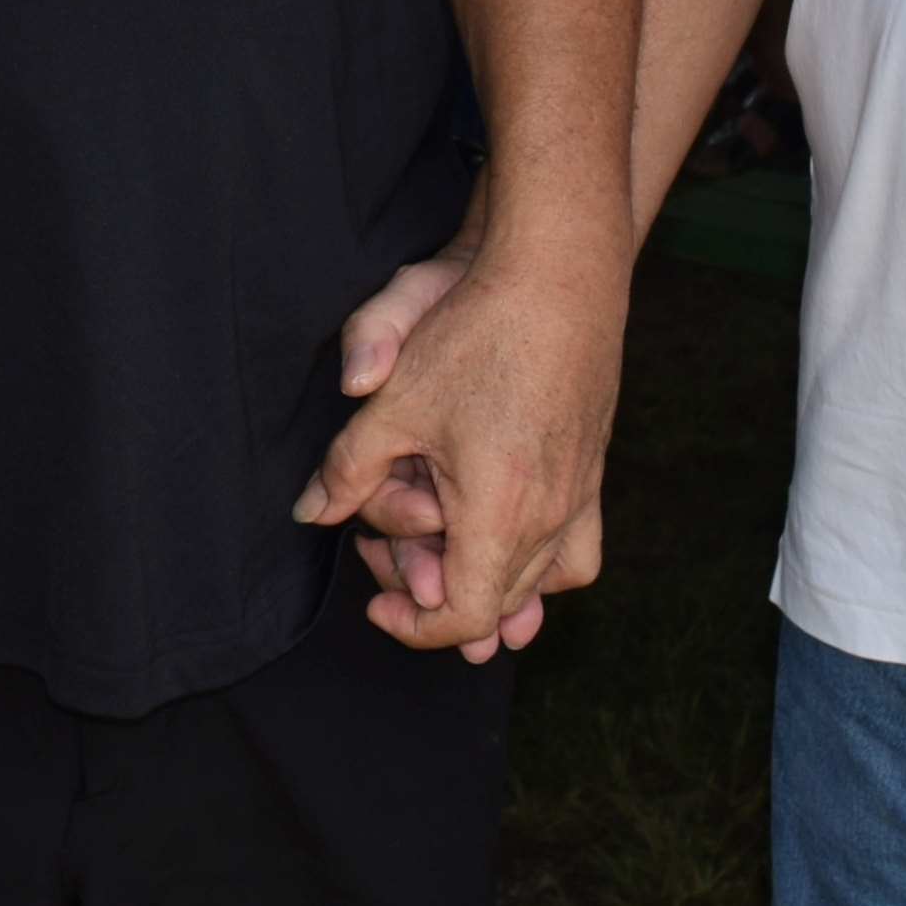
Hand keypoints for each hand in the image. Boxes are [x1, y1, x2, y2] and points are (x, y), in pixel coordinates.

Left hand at [299, 239, 622, 661]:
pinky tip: (508, 540)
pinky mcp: (594, 473)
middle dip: (434, 595)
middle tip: (387, 556)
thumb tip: (310, 513)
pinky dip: (542, 566)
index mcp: (497, 512)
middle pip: (497, 606)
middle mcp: (549, 518)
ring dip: (489, 585)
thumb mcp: (393, 403)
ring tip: (442, 555)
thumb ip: (347, 469)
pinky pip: (576, 553)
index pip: (462, 617)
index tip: (378, 604)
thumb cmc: (473, 335)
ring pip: (540, 584)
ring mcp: (580, 498)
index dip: (414, 627)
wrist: (558, 277)